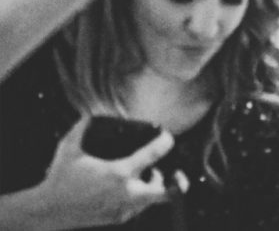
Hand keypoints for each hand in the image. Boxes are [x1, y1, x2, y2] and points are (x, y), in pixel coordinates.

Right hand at [32, 117, 184, 228]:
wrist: (48, 211)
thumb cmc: (60, 178)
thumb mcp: (69, 149)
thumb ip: (81, 128)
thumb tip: (89, 114)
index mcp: (119, 173)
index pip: (153, 155)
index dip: (165, 142)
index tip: (167, 137)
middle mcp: (127, 193)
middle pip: (167, 191)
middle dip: (177, 181)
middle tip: (175, 171)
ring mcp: (124, 208)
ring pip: (153, 199)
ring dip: (154, 186)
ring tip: (145, 175)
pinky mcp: (119, 218)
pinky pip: (138, 208)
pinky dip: (140, 198)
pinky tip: (130, 188)